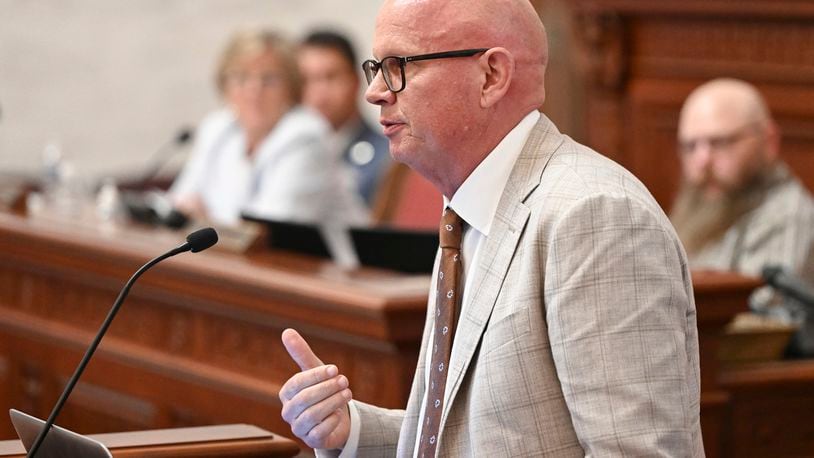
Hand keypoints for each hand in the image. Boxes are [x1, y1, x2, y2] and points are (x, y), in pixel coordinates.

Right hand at [279, 328, 352, 449]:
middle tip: (345, 380)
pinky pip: (319, 433)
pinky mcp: (311, 441)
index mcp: (287, 393)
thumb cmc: (323, 390)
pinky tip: (340, 414)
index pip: (298, 383)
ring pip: (313, 415)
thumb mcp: (315, 370)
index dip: (317, 375)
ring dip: (333, 402)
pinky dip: (331, 421)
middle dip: (327, 388)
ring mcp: (298, 428)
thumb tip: (287, 331)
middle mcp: (289, 411)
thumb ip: (301, 353)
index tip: (335, 368)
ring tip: (348, 393)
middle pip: (305, 399)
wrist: (337, 417)